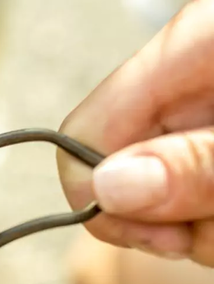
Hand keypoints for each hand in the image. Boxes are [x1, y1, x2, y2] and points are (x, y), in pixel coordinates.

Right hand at [57, 0, 213, 266]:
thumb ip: (195, 164)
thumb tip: (106, 187)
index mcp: (189, 48)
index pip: (82, 132)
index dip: (104, 195)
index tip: (163, 235)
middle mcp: (186, 79)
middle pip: (117, 174)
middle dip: (166, 221)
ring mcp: (203, 112)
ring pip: (156, 201)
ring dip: (202, 230)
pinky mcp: (211, 142)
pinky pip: (189, 200)